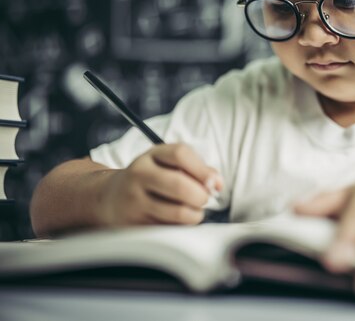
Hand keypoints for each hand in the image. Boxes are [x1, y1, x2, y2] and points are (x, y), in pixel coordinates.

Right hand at [98, 143, 222, 226]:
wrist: (110, 198)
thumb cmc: (150, 179)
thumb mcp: (168, 165)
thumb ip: (196, 169)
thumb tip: (217, 183)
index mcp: (151, 155)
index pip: (181, 154)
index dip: (203, 169)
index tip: (214, 183)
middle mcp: (139, 174)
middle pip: (180, 185)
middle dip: (200, 196)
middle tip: (203, 199)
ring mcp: (135, 200)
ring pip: (177, 212)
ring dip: (194, 215)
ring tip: (194, 212)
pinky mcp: (134, 223)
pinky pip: (168, 228)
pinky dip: (181, 227)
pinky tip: (178, 221)